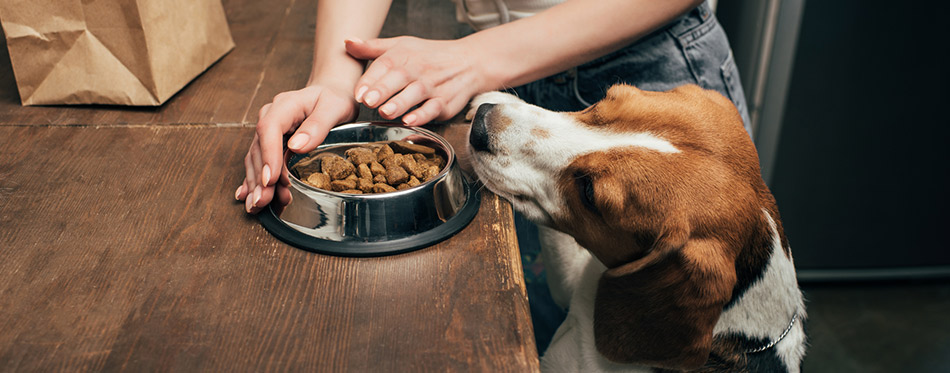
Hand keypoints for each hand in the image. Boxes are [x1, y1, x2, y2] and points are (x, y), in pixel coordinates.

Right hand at [236, 84, 358, 213]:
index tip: (270, 179)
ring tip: (258, 205)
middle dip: (259, 177)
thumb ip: (318, 125)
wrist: (331, 93)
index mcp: (285, 105)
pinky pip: (258, 161)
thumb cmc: (335, 99)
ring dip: (256, 183)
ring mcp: (268, 131)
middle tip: (262, 201)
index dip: (268, 155)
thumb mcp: (335, 107)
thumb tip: (297, 146)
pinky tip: (246, 196)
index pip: (269, 129)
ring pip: (255, 158)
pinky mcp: (270, 143)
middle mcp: (271, 117)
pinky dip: (254, 180)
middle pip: (258, 148)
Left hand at [345, 36, 490, 125]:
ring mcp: (432, 85)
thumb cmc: (429, 56)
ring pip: (415, 94)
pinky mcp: (445, 101)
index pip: (385, 65)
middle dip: (383, 90)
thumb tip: (347, 43)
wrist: (468, 62)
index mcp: (403, 55)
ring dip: (400, 103)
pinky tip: (410, 121)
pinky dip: (422, 115)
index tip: (358, 92)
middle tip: (368, 101)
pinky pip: (434, 108)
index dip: (371, 79)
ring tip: (385, 112)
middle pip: (399, 78)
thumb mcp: (401, 46)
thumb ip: (372, 48)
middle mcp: (418, 69)